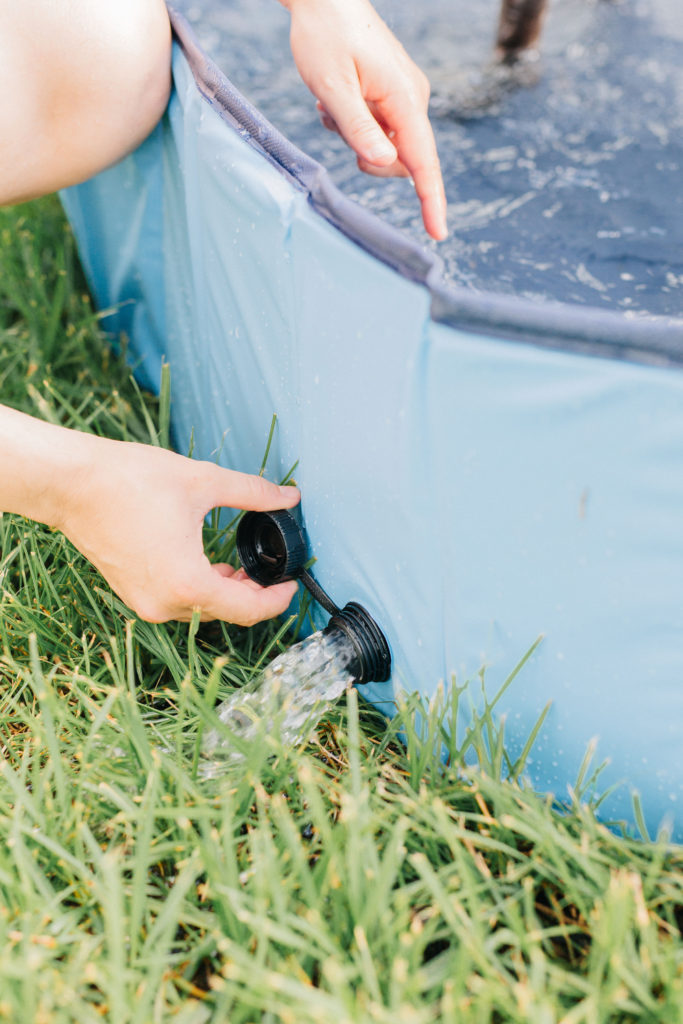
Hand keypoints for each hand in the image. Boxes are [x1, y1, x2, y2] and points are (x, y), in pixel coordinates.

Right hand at [60, 438, 299, 625]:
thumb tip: (289, 496)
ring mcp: (145, 603)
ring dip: (226, 592)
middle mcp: (166, 604)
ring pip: (201, 609)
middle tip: (271, 568)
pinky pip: (178, 602)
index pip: (248, 611)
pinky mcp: (132, 594)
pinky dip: (200, 588)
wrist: (70, 484)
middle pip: (226, 613)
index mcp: (187, 583)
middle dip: (253, 594)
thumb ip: (253, 493)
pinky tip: (210, 564)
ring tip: (241, 565)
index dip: (277, 600)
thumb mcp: (203, 481)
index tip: (292, 584)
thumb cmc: (130, 481)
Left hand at [280, 0, 446, 240]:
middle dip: (369, 158)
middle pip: (402, 160)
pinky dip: (356, 125)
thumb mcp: (333, 88)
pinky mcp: (393, 92)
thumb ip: (359, 129)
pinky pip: (380, 127)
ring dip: (357, 138)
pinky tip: (336, 100)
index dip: (430, 200)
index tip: (439, 232)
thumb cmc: (324, 36)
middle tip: (335, 126)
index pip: (423, 160)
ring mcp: (403, 95)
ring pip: (387, 146)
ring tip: (330, 106)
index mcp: (403, 97)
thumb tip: (383, 162)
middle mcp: (412, 98)